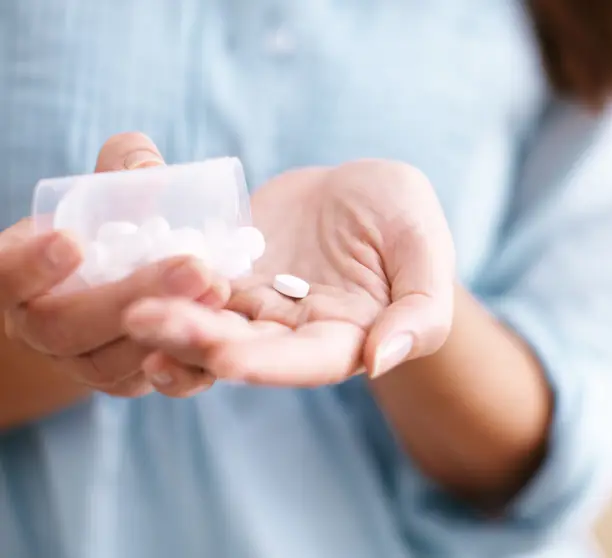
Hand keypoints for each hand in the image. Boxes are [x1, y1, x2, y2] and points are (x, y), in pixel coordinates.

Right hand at [2, 133, 229, 396]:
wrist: (111, 288)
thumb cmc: (105, 226)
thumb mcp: (104, 192)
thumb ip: (121, 171)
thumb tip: (148, 164)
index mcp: (13, 276)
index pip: (5, 277)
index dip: (31, 265)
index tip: (70, 240)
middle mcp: (36, 328)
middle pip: (66, 327)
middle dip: (129, 297)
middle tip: (192, 267)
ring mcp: (79, 363)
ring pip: (111, 362)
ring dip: (168, 327)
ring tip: (217, 287)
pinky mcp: (124, 382)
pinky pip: (151, 382)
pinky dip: (187, 361)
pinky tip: (221, 328)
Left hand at [124, 160, 454, 388]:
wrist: (360, 189)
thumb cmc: (404, 216)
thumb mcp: (426, 246)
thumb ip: (421, 309)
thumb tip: (380, 361)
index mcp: (349, 338)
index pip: (308, 362)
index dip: (268, 363)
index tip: (226, 358)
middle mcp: (294, 335)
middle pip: (245, 348)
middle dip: (197, 339)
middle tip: (146, 320)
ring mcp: (255, 307)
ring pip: (209, 323)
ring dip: (169, 322)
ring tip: (130, 308)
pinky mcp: (225, 275)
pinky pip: (189, 285)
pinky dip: (162, 285)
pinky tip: (130, 274)